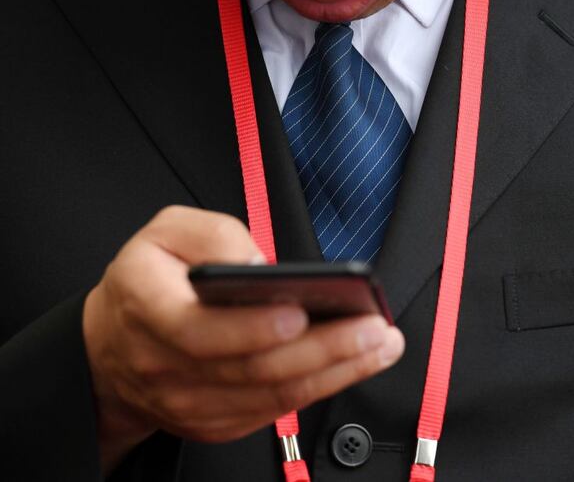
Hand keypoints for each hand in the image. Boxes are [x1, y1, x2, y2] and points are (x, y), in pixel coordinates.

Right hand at [82, 206, 403, 472]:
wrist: (114, 344)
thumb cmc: (149, 278)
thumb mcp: (167, 231)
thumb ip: (212, 236)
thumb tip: (259, 266)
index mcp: (147, 308)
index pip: (198, 331)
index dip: (251, 327)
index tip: (301, 312)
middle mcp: (164, 365)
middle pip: (251, 369)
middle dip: (321, 348)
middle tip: (370, 328)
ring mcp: (189, 402)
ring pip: (271, 395)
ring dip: (334, 370)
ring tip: (379, 344)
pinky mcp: (214, 420)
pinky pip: (273, 411)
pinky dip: (320, 387)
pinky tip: (354, 364)